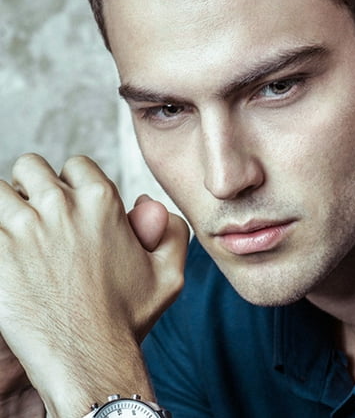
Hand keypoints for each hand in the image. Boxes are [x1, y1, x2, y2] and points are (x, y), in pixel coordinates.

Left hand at [0, 154, 188, 416]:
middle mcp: (62, 206)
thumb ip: (172, 230)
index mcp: (102, 202)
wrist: (88, 357)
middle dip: (33, 185)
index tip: (70, 207)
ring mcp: (24, 227)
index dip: (72, 183)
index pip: (75, 164)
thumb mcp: (169, 272)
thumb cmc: (127, 318)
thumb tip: (146, 203)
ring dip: (6, 205)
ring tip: (15, 231)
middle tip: (36, 215)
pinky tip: (6, 252)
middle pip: (30, 166)